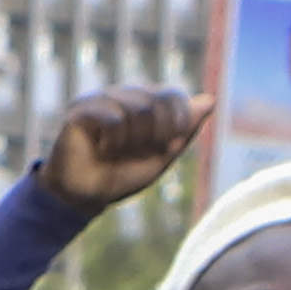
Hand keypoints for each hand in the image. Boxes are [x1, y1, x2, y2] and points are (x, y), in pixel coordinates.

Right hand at [41, 87, 200, 212]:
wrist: (86, 195)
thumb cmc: (123, 174)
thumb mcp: (163, 156)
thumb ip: (185, 129)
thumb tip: (211, 99)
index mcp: (142, 102)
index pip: (173, 95)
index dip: (177, 123)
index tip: (163, 146)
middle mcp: (121, 94)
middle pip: (157, 100)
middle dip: (155, 134)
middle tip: (135, 151)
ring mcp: (99, 98)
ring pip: (138, 107)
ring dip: (134, 140)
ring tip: (116, 151)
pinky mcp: (80, 109)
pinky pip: (114, 118)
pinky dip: (114, 141)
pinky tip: (102, 149)